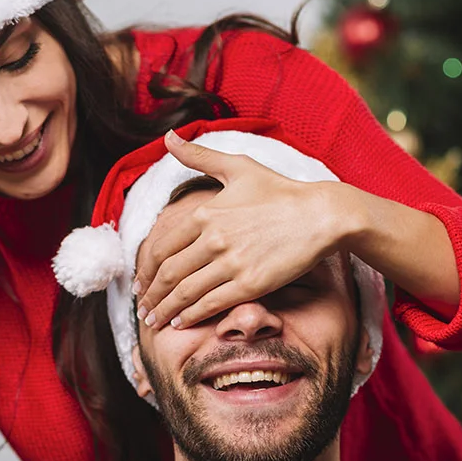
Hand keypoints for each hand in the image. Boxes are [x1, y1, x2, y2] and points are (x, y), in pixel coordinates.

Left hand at [133, 131, 347, 329]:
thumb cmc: (281, 190)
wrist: (321, 215)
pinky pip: (210, 304)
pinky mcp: (250, 284)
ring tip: (154, 320)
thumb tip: (168, 137)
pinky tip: (180, 323)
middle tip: (143, 308)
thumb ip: (199, 156)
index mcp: (205, 213)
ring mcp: (231, 263)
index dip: (145, 270)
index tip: (140, 283)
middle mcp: (213, 239)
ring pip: (185, 292)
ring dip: (165, 310)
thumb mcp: (238, 166)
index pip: (161, 248)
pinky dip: (190, 316)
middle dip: (151, 295)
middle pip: (168, 274)